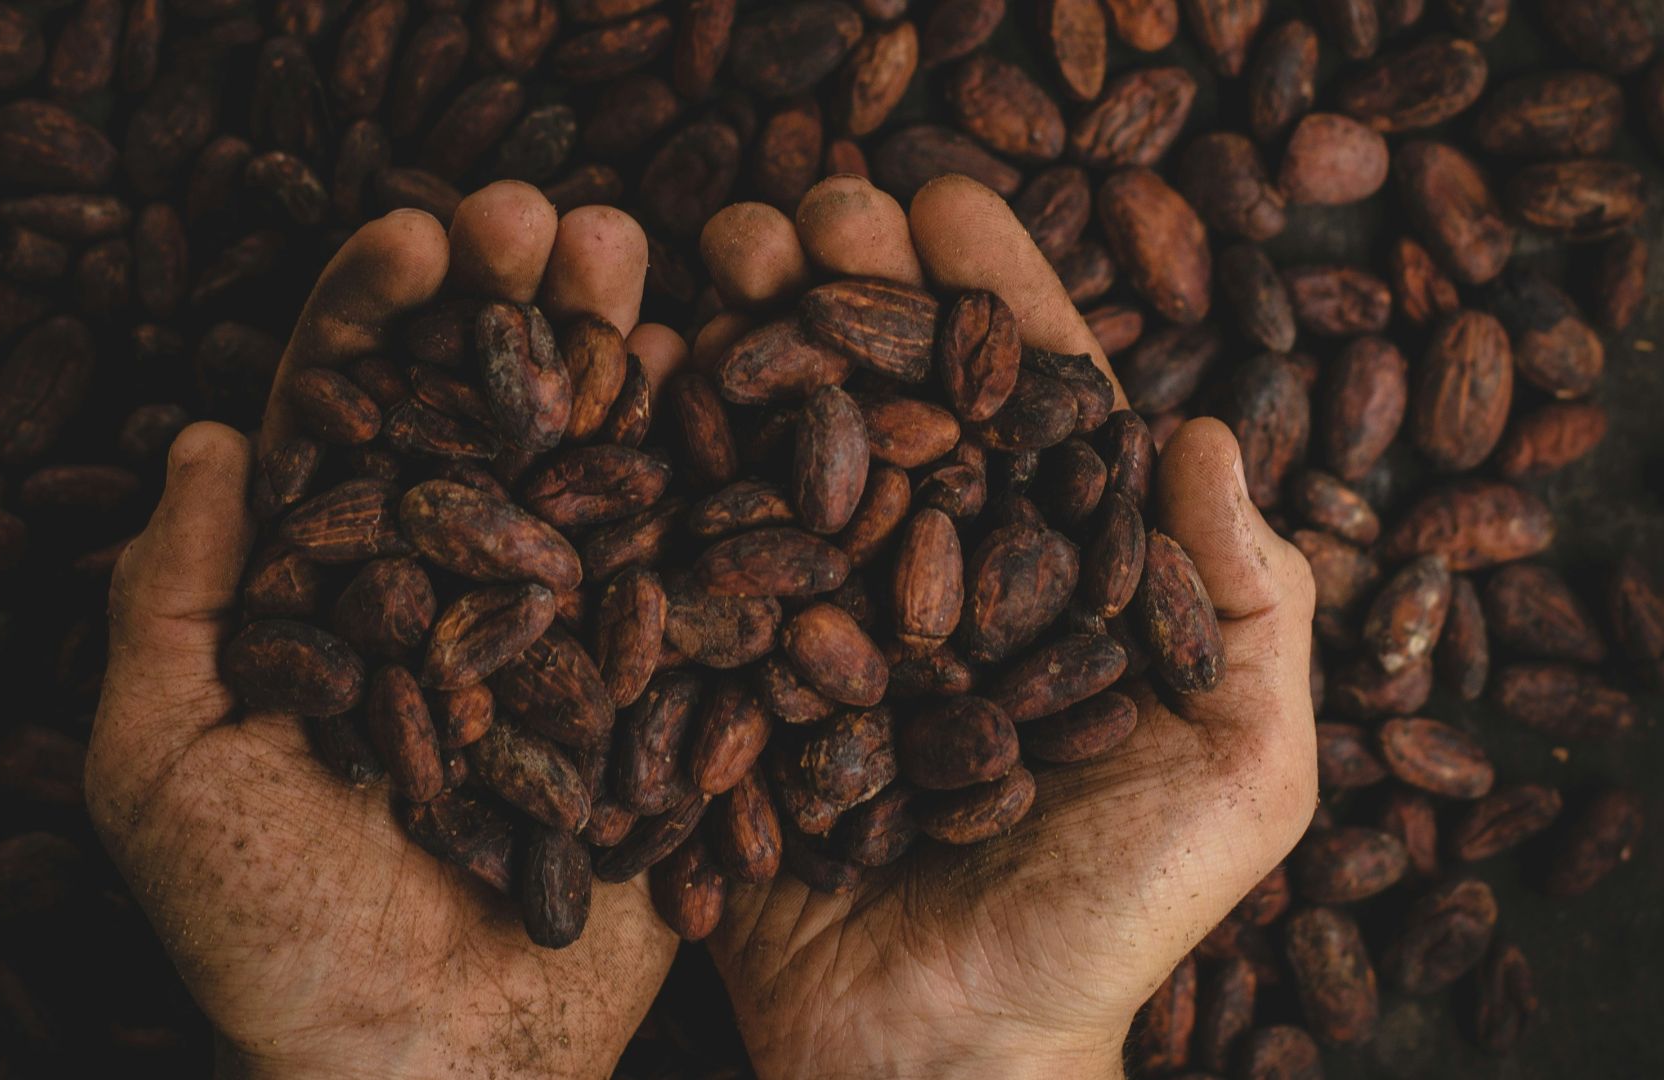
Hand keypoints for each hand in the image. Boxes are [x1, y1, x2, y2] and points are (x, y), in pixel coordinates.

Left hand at [86, 183, 684, 1079]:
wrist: (428, 1069)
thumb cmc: (270, 938)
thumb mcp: (162, 768)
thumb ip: (170, 601)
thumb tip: (208, 434)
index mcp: (332, 590)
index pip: (349, 419)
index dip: (375, 316)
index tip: (420, 236)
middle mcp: (452, 590)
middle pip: (481, 415)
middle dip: (513, 305)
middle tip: (552, 217)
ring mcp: (559, 632)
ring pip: (587, 465)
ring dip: (613, 356)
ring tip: (642, 262)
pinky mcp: (649, 689)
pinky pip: (681, 570)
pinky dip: (704, 478)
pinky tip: (726, 388)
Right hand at [697, 175, 1318, 1079]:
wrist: (942, 1064)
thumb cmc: (1106, 929)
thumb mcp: (1239, 778)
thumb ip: (1251, 609)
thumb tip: (1210, 429)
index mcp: (1052, 584)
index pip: (1025, 407)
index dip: (989, 296)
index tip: (938, 201)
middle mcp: (933, 586)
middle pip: (890, 404)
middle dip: (845, 291)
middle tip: (797, 209)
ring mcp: (823, 632)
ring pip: (782, 457)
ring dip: (743, 344)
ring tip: (703, 256)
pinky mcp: (730, 690)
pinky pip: (689, 565)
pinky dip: (654, 468)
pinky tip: (624, 379)